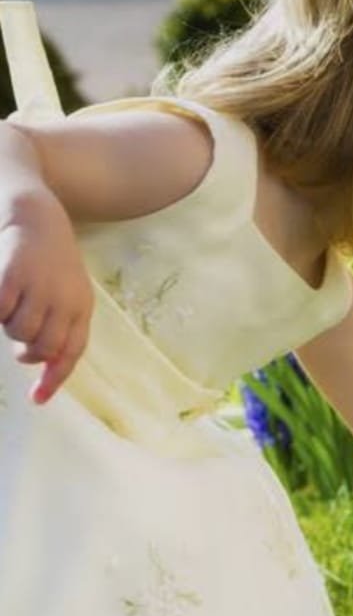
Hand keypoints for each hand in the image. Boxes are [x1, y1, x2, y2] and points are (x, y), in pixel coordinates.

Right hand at [0, 195, 92, 403]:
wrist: (35, 216)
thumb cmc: (48, 262)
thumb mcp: (64, 294)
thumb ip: (57, 327)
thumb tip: (36, 365)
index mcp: (81, 306)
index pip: (71, 351)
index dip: (54, 378)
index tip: (37, 399)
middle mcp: (66, 298)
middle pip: (42, 348)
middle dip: (25, 350)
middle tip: (17, 339)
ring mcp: (40, 287)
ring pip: (18, 331)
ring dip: (9, 326)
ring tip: (12, 303)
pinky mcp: (13, 275)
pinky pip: (0, 311)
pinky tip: (2, 295)